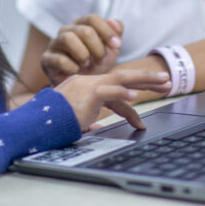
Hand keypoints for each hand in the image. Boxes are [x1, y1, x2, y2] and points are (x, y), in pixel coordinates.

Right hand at [40, 15, 123, 84]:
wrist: (83, 87)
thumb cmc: (96, 64)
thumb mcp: (111, 50)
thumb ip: (115, 34)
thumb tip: (114, 23)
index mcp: (81, 24)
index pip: (92, 19)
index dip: (106, 31)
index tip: (117, 45)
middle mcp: (66, 31)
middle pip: (84, 30)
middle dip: (97, 47)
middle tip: (101, 60)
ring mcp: (54, 44)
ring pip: (68, 39)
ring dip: (83, 54)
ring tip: (87, 64)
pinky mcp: (46, 59)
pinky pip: (59, 59)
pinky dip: (72, 67)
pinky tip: (76, 72)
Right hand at [54, 69, 170, 130]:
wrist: (37, 123)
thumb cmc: (52, 123)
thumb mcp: (74, 122)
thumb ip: (87, 122)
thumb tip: (97, 128)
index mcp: (87, 88)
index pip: (114, 88)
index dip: (132, 96)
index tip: (145, 108)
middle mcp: (89, 83)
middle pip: (123, 77)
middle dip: (147, 79)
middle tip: (167, 81)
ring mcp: (88, 86)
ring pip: (121, 78)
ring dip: (145, 80)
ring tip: (163, 82)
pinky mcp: (86, 95)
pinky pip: (109, 91)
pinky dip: (123, 94)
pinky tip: (136, 97)